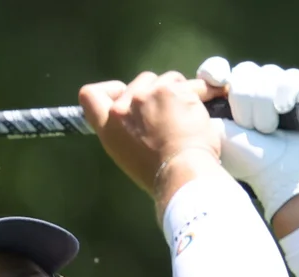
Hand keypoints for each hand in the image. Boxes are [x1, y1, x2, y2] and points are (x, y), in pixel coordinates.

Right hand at [79, 71, 226, 212]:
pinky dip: (201, 93)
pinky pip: (191, 84)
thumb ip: (126, 129)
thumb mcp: (128, 155)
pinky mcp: (172, 90)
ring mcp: (146, 95)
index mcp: (108, 127)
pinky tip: (208, 102)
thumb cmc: (158, 175)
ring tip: (188, 115)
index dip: (111, 90)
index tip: (124, 95)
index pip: (90, 95)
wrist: (181, 175)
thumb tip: (141, 116)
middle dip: (156, 92)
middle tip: (169, 115)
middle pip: (140, 82)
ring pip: (167, 79)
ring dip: (179, 92)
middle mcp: (122, 107)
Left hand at [195, 57, 298, 215]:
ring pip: (268, 74)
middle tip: (249, 127)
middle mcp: (252, 91)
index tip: (217, 81)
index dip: (216, 71)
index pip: (216, 69)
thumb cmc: (246, 160)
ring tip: (268, 129)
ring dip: (265, 105)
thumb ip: (197, 108)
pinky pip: (292, 78)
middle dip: (245, 100)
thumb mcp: (214, 133)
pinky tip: (287, 117)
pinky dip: (287, 97)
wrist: (282, 176)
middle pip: (244, 71)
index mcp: (227, 100)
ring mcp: (279, 91)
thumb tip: (184, 86)